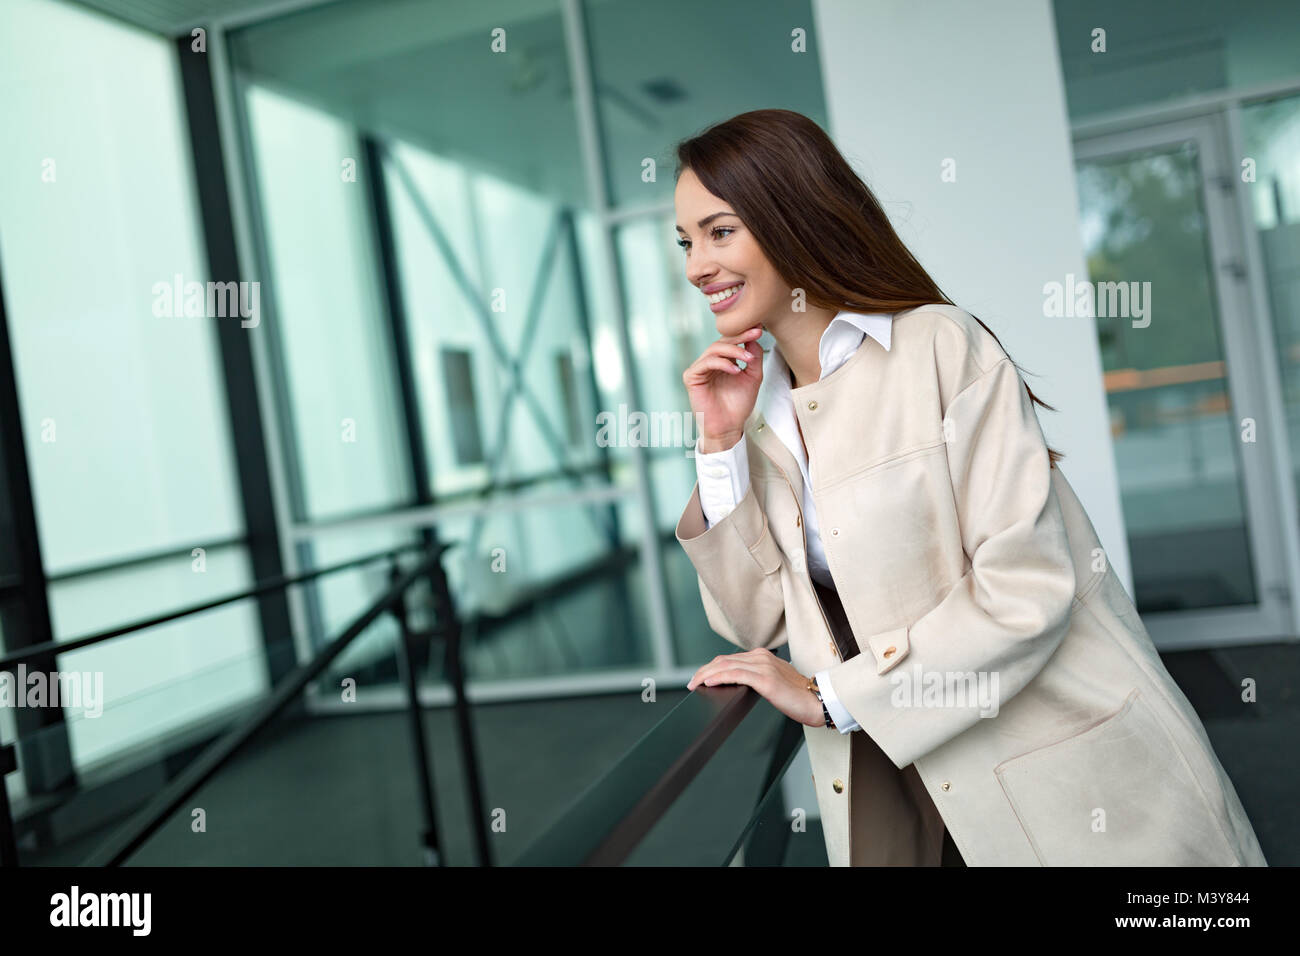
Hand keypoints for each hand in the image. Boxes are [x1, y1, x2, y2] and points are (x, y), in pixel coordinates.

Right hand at [682, 326, 764, 451]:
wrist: (729, 426)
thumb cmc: (738, 405)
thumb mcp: (752, 377)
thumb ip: (754, 358)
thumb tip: (753, 338)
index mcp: (722, 361)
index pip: (731, 342)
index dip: (745, 333)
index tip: (760, 328)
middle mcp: (709, 362)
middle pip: (722, 341)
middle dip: (740, 336)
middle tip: (755, 333)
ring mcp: (699, 369)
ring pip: (714, 349)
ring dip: (733, 350)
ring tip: (748, 358)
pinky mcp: (691, 377)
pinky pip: (705, 363)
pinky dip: (722, 363)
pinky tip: (735, 370)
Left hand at [686, 648, 825, 727]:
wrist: (817, 701)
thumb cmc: (798, 697)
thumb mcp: (774, 682)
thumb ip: (758, 678)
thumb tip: (738, 684)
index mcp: (763, 656)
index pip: (729, 659)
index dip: (711, 667)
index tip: (699, 677)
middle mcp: (761, 657)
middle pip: (723, 660)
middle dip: (703, 671)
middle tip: (691, 682)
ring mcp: (763, 666)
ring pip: (726, 666)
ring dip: (706, 675)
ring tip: (694, 683)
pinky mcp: (765, 679)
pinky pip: (735, 675)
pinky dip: (719, 677)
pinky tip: (708, 683)